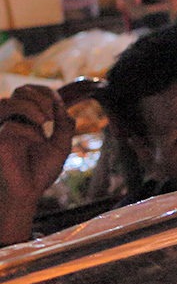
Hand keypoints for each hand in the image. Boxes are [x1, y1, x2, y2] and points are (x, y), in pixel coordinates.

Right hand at [0, 86, 73, 245]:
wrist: (29, 193)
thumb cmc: (42, 171)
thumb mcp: (61, 145)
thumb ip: (64, 124)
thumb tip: (61, 104)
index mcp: (28, 118)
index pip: (32, 91)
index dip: (46, 91)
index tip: (59, 104)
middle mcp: (14, 120)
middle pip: (21, 91)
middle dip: (41, 96)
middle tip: (52, 115)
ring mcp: (4, 130)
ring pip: (7, 102)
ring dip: (31, 106)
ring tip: (45, 121)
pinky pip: (9, 127)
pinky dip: (28, 131)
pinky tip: (38, 141)